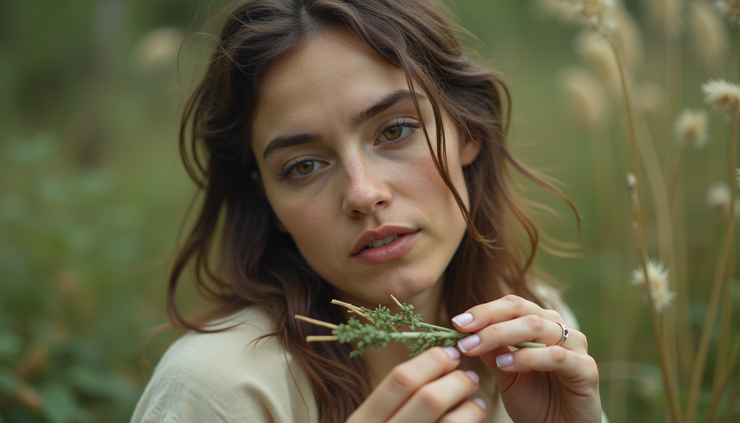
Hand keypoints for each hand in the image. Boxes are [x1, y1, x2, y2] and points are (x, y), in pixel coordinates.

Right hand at [348, 346, 486, 422]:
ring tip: (475, 399)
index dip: (430, 361)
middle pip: (428, 398)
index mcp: (362, 422)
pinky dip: (472, 422)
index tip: (449, 353)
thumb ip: (395, 400)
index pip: (400, 380)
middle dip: (455, 381)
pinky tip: (475, 416)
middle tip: (468, 376)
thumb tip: (437, 360)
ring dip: (469, 406)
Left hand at [451, 295, 600, 422]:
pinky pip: (556, 356)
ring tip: (476, 347)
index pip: (511, 305)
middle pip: (522, 310)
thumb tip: (466, 331)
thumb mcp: (505, 375)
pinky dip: (527, 357)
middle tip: (462, 331)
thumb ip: (492, 352)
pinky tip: (504, 364)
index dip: (483, 310)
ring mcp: (576, 347)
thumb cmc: (535, 402)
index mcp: (540, 324)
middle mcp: (559, 329)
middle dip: (488, 318)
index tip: (456, 322)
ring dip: (501, 334)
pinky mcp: (586, 369)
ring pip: (537, 327)